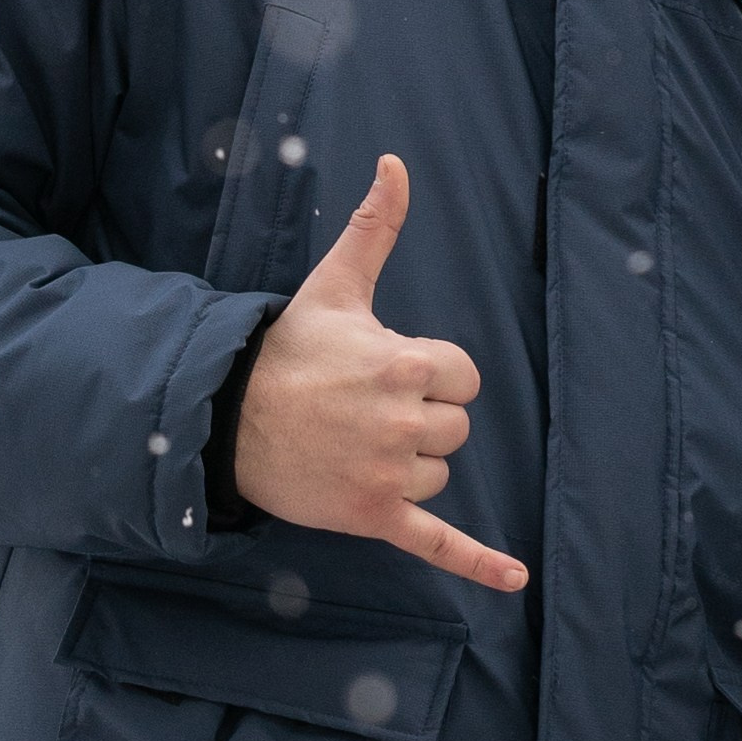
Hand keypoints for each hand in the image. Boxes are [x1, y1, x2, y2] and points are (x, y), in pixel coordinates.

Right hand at [232, 156, 527, 591]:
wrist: (225, 419)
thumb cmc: (290, 351)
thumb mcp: (337, 285)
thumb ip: (376, 226)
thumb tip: (396, 161)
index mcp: (403, 364)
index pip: (465, 376)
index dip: (434, 373)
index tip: (388, 371)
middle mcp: (401, 423)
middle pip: (457, 427)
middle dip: (422, 418)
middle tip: (364, 409)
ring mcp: (387, 475)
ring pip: (441, 473)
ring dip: (411, 462)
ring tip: (354, 443)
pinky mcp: (373, 517)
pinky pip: (438, 543)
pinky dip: (479, 563)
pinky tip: (516, 579)